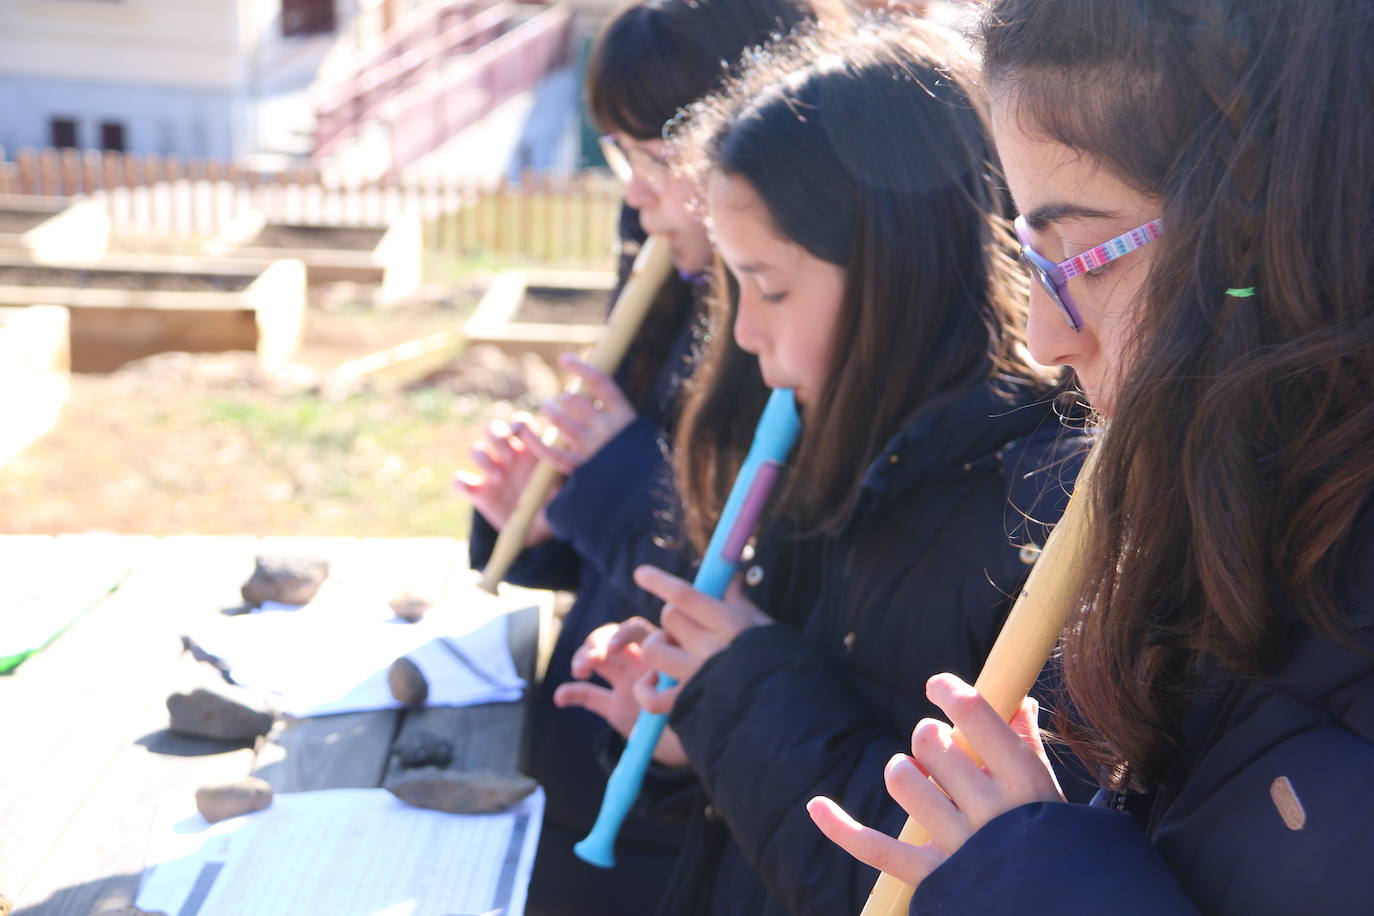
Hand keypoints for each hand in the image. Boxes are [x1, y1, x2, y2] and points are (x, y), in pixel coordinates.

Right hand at [454, 416, 556, 545]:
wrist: (536, 531)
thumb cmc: (551, 503)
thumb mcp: (560, 492)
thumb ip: (559, 479)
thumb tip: (559, 471)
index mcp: (530, 449)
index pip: (521, 424)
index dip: (518, 424)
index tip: (522, 435)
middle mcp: (508, 456)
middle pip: (493, 429)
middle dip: (498, 438)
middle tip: (509, 456)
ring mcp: (491, 472)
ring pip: (476, 450)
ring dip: (484, 460)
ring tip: (499, 479)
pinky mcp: (478, 492)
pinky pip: (459, 481)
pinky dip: (461, 483)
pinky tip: (474, 490)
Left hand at [514, 355, 636, 474]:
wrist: (644, 492)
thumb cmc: (640, 458)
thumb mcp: (636, 430)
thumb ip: (614, 410)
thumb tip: (591, 386)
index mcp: (623, 415)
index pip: (600, 382)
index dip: (580, 368)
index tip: (564, 359)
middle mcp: (606, 429)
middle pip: (574, 400)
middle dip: (564, 398)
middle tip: (562, 401)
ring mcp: (591, 448)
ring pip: (559, 420)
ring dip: (550, 411)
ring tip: (549, 410)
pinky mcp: (579, 468)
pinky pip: (550, 452)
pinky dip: (534, 441)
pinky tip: (525, 432)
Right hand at [553, 618, 688, 767]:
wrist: (697, 744)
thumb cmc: (701, 710)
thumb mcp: (694, 689)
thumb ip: (682, 676)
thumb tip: (675, 671)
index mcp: (661, 651)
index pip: (636, 630)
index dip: (621, 635)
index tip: (613, 650)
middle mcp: (641, 661)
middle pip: (610, 638)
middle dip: (596, 643)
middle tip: (591, 661)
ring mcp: (626, 682)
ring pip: (597, 660)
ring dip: (582, 659)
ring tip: (580, 672)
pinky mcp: (615, 706)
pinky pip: (589, 695)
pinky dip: (571, 693)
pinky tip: (560, 699)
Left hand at [631, 565, 770, 716]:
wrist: (790, 721)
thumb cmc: (784, 669)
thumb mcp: (767, 630)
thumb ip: (741, 604)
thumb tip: (729, 579)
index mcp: (731, 626)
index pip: (685, 595)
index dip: (659, 581)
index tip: (641, 574)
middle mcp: (710, 650)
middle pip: (669, 617)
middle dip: (674, 618)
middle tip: (689, 631)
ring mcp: (695, 679)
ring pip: (654, 649)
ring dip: (659, 647)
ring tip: (675, 654)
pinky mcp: (686, 706)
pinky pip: (650, 695)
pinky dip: (647, 688)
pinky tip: (655, 682)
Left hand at [806, 673, 1062, 887]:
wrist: (1062, 912)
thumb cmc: (1055, 845)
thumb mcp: (1051, 793)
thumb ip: (1028, 744)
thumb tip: (1018, 701)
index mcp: (1024, 780)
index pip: (972, 712)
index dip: (946, 690)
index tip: (937, 686)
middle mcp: (989, 810)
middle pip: (930, 742)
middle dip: (928, 738)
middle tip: (941, 753)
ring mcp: (957, 845)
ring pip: (901, 779)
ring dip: (903, 771)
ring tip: (919, 780)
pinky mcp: (929, 877)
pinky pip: (872, 846)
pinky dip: (840, 827)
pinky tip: (816, 806)